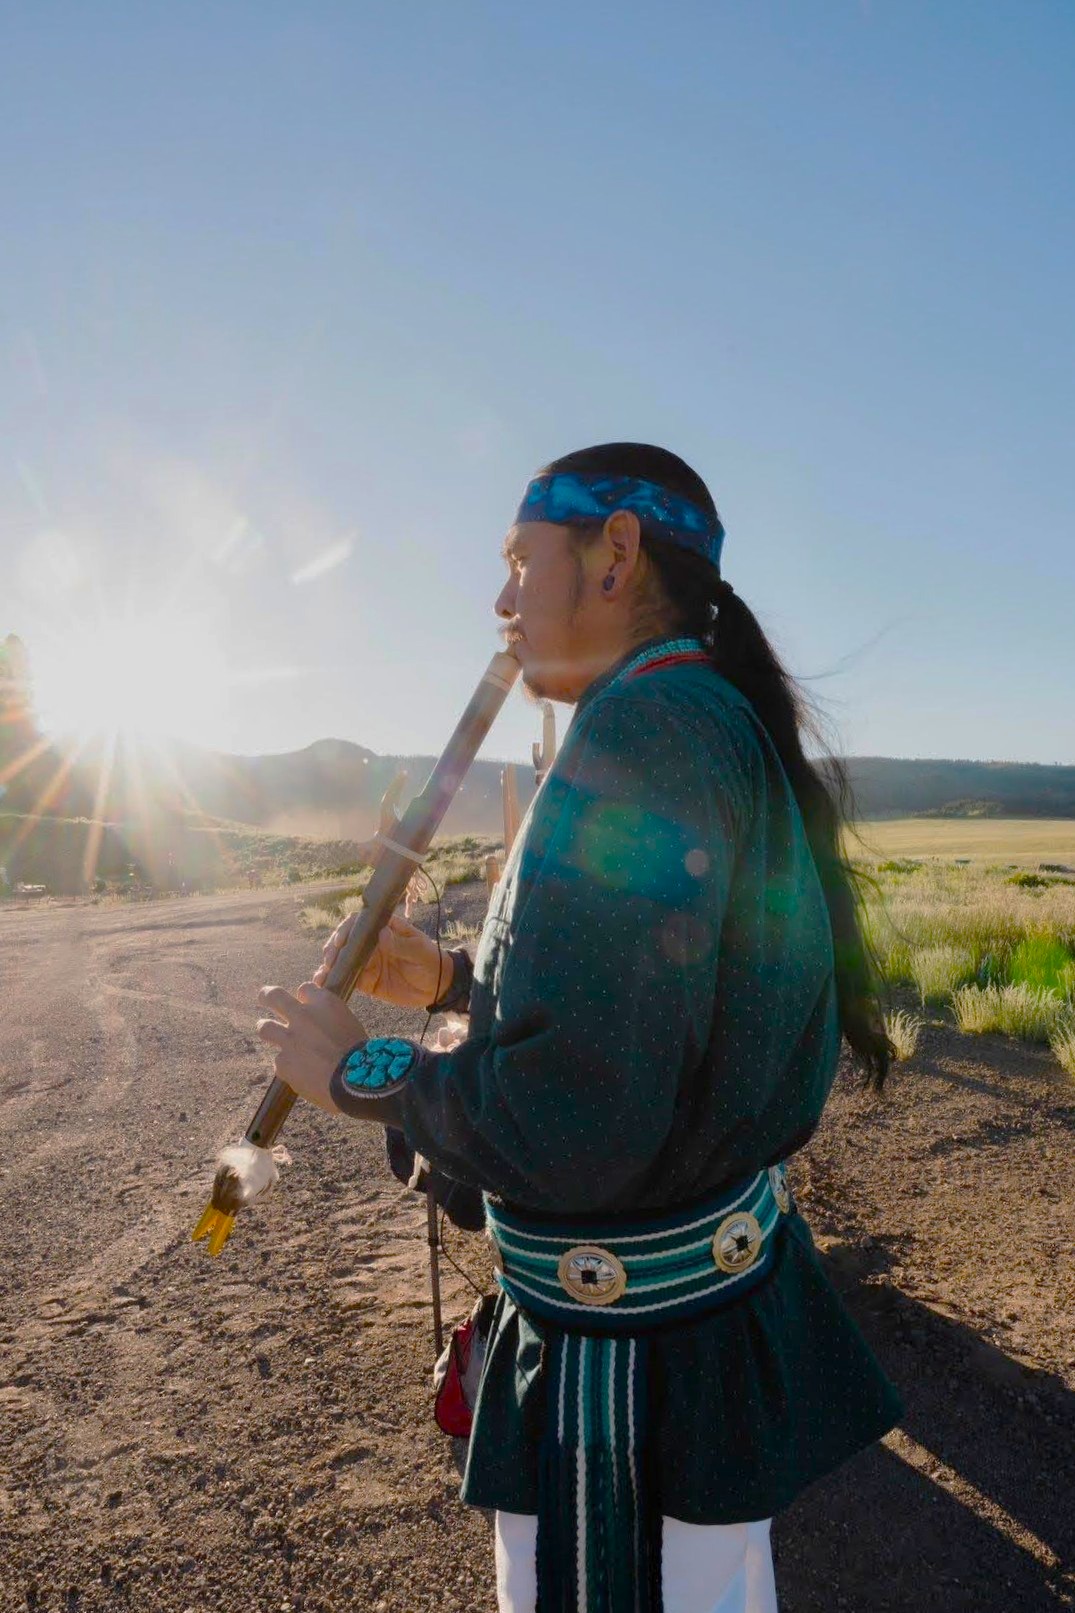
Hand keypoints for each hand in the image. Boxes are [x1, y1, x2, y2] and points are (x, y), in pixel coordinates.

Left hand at [255, 982, 368, 1113]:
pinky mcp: (282, 1063)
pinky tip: (299, 1073)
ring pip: (265, 1027)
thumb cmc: (361, 1053)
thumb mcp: (350, 1024)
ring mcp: (289, 1039)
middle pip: (273, 996)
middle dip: (266, 996)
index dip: (305, 997)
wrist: (354, 1083)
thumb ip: (330, 1019)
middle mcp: (302, 1016)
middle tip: (264, 998)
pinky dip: (288, 1065)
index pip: (305, 989)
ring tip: (271, 1035)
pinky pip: (279, 1060)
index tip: (304, 1002)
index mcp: (324, 1003)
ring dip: (268, 1029)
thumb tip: (320, 1023)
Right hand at [312, 910, 449, 1008]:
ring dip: (330, 966)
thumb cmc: (430, 960)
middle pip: (346, 941)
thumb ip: (401, 944)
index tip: (342, 940)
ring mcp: (367, 962)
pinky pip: (347, 979)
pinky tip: (324, 985)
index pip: (360, 922)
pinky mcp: (366, 981)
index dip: (347, 929)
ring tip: (322, 975)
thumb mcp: (419, 951)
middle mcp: (371, 943)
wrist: (437, 986)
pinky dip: (335, 981)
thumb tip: (382, 933)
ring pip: (342, 960)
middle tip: (331, 960)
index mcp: (384, 929)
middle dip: (334, 949)